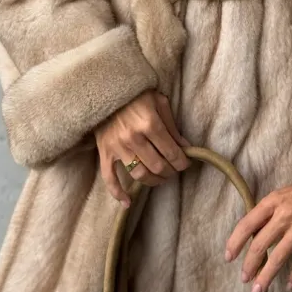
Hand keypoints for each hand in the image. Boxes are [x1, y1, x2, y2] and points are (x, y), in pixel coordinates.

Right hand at [94, 89, 191, 207]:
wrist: (107, 89)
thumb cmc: (137, 94)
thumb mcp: (159, 102)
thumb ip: (172, 126)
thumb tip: (186, 147)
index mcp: (150, 124)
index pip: (171, 152)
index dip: (182, 162)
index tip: (186, 163)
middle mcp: (134, 138)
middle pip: (158, 166)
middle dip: (171, 172)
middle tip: (174, 169)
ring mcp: (118, 147)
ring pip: (140, 175)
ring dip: (154, 181)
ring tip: (161, 178)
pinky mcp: (105, 152)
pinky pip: (110, 178)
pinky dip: (118, 193)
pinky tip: (128, 203)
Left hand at [224, 182, 291, 291]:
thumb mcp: (283, 195)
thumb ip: (269, 212)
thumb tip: (252, 234)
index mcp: (273, 202)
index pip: (247, 224)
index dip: (235, 242)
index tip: (229, 257)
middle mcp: (284, 215)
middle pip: (259, 245)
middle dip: (249, 265)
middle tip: (244, 278)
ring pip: (277, 258)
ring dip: (266, 276)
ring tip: (258, 290)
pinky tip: (289, 285)